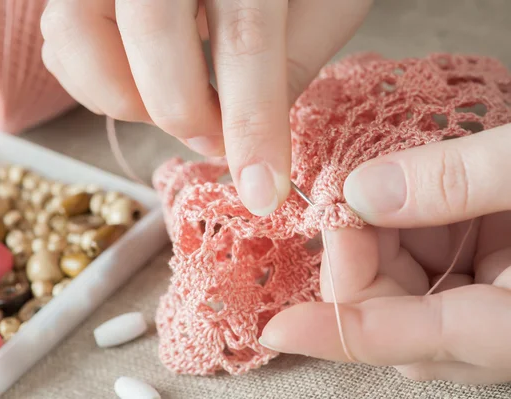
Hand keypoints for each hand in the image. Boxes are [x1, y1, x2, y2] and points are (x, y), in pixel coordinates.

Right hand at [40, 0, 371, 215]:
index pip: (245, 38)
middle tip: (215, 140)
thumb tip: (242, 133)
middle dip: (183, 111)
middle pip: (149, 30)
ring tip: (176, 104)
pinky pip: (58, 37)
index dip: (253, 124)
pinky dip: (94, 80)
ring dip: (123, 98)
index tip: (262, 191)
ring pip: (74, 33)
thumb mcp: (326, 1)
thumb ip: (294, 61)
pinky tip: (140, 81)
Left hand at [260, 123, 510, 383]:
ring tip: (390, 178)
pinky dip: (409, 225)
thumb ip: (457, 181)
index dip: (331, 333)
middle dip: (355, 254)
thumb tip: (363, 192)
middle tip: (348, 194)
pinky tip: (413, 186)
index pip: (401, 339)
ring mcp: (494, 303)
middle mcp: (498, 327)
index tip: (275, 329)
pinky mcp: (495, 277)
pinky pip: (432, 264)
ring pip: (405, 287)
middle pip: (392, 314)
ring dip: (379, 233)